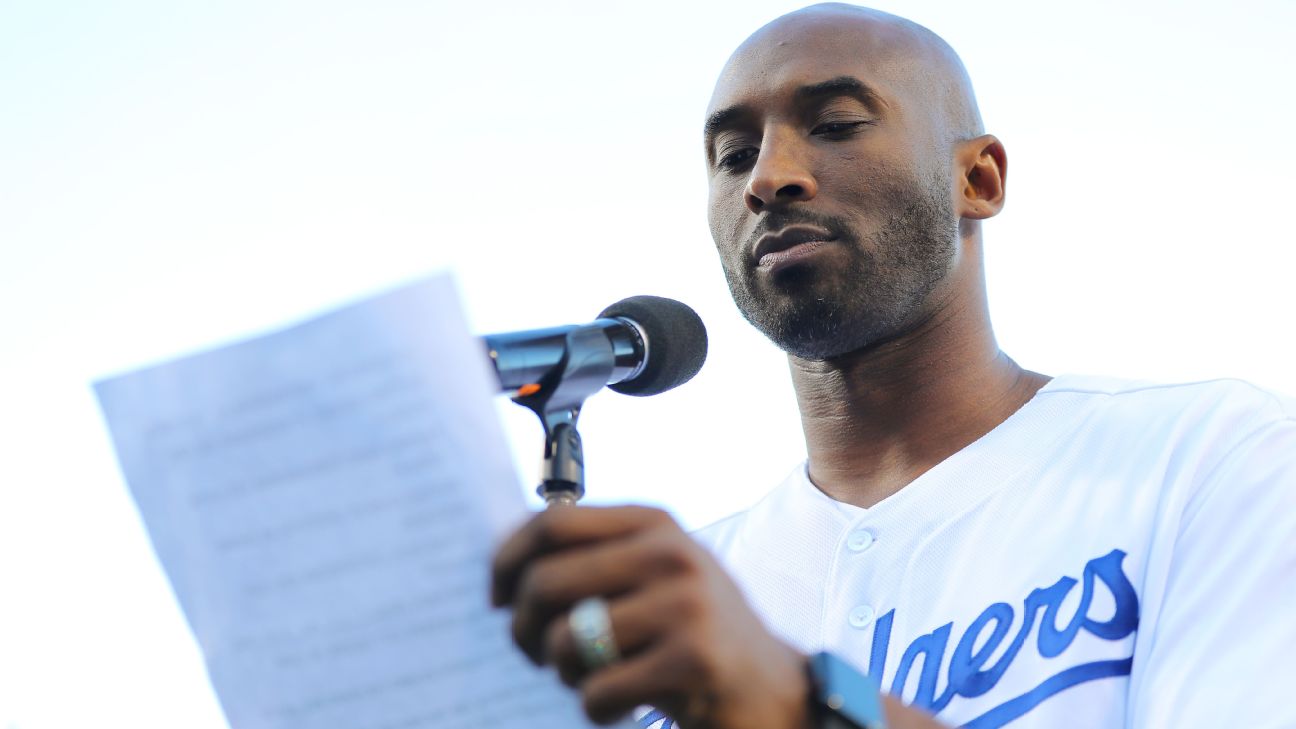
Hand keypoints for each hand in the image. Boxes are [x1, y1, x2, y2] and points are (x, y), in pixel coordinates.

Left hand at [490, 505, 813, 728]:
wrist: (775, 691)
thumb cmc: (694, 635)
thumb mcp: (654, 577)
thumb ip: (595, 560)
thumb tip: (506, 566)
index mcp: (654, 523)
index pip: (552, 523)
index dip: (507, 561)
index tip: (497, 598)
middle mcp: (670, 553)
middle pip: (547, 581)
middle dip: (522, 628)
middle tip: (536, 655)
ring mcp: (685, 604)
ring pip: (566, 640)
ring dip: (564, 672)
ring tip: (590, 679)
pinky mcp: (693, 660)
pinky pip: (597, 690)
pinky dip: (596, 708)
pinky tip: (623, 706)